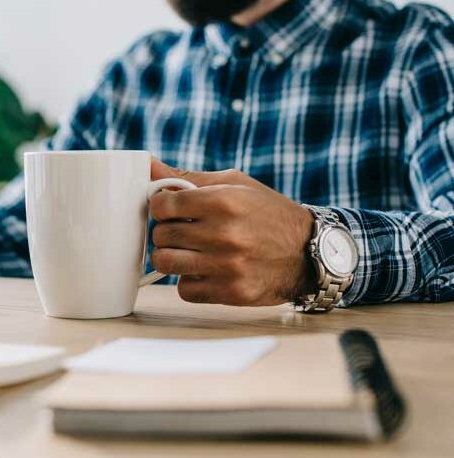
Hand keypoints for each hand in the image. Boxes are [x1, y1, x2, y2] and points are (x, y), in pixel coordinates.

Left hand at [148, 159, 314, 305]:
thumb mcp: (233, 184)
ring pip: (165, 263)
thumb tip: (147, 165)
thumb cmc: (266, 212)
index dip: (162, 207)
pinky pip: (184, 289)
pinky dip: (190, 281)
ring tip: (188, 251)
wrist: (309, 252)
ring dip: (172, 257)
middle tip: (184, 231)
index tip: (173, 210)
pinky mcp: (230, 292)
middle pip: (161, 235)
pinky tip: (206, 270)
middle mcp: (225, 235)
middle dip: (167, 232)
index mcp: (223, 202)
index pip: (161, 205)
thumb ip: (186, 177)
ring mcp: (227, 267)